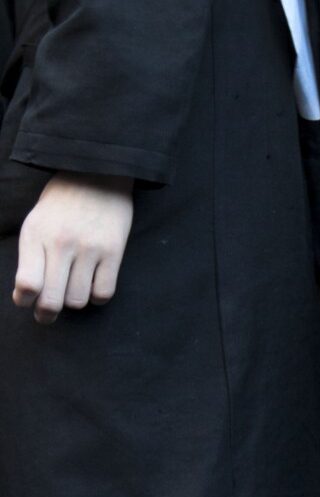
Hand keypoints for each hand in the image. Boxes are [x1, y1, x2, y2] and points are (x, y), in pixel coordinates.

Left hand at [13, 173, 134, 323]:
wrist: (96, 176)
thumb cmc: (61, 205)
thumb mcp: (36, 223)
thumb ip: (31, 256)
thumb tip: (30, 294)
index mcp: (36, 235)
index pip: (27, 283)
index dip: (25, 300)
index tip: (27, 301)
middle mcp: (61, 243)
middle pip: (52, 299)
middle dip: (46, 314)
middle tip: (46, 316)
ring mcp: (90, 249)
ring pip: (78, 299)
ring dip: (73, 302)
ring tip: (72, 291)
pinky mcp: (114, 252)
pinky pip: (104, 292)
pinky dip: (96, 297)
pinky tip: (92, 286)